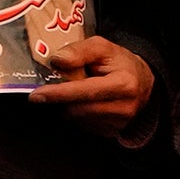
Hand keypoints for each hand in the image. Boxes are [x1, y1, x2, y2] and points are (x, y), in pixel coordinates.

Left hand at [30, 31, 154, 139]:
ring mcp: (119, 123)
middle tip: (54, 87)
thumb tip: (57, 60)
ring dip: (67, 105)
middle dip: (60, 99)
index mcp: (124, 84)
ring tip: (76, 91)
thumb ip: (79, 50)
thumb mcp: (102, 47)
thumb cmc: (120, 63)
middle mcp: (124, 107)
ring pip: (76, 118)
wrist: (142, 82)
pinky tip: (83, 101)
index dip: (59, 93)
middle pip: (77, 109)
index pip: (85, 92)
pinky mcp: (112, 132)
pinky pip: (82, 125)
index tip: (37, 95)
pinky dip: (76, 113)